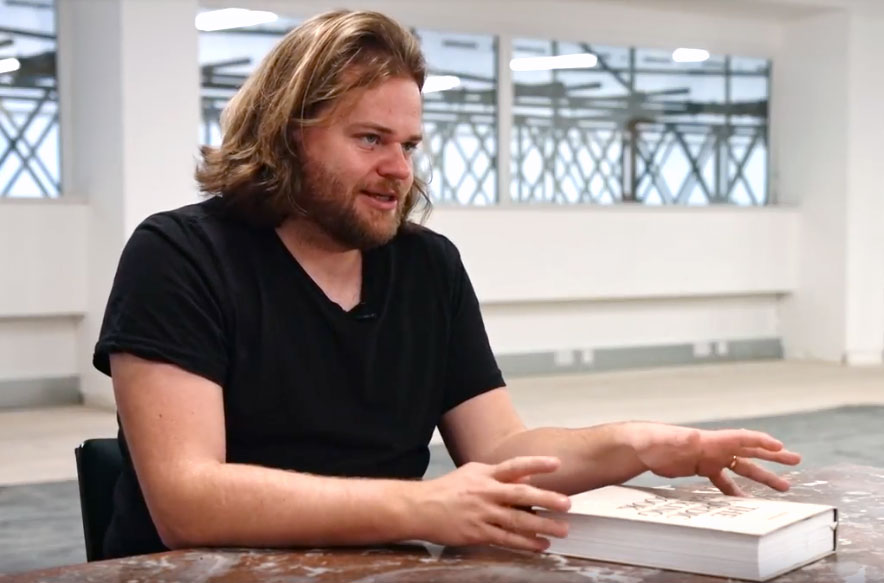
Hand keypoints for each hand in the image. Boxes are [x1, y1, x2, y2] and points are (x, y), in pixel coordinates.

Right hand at [410, 456, 570, 551]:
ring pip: (516, 521)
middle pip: (520, 495)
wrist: (419, 508)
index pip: (514, 466)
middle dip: (545, 499)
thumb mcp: (473, 474)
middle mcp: (485, 493)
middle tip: (567, 503)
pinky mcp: (477, 533)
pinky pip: (505, 539)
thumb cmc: (447, 490)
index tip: (556, 464)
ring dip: (542, 526)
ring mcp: (481, 514)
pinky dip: (525, 543)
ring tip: (562, 530)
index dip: (536, 464)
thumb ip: (499, 475)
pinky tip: (540, 545)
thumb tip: (525, 477)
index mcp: (485, 475)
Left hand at [628, 423, 801, 495]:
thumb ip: (684, 442)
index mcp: (711, 439)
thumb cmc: (656, 441)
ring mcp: (710, 458)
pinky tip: (745, 500)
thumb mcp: (672, 442)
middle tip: (796, 459)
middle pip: (750, 451)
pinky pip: (724, 480)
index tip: (781, 448)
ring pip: (742, 467)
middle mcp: (715, 447)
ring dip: (762, 477)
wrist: (642, 447)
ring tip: (783, 486)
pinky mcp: (702, 468)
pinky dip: (736, 489)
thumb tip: (694, 441)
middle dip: (773, 457)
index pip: (741, 438)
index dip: (761, 442)